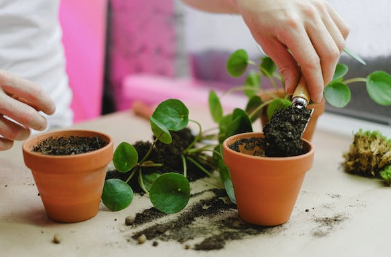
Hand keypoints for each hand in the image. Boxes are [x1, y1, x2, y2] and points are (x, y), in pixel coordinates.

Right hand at [0, 70, 54, 149]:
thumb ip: (18, 90)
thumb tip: (42, 108)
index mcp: (0, 77)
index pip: (35, 92)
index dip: (48, 104)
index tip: (50, 110)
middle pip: (29, 116)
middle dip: (40, 123)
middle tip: (41, 124)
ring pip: (17, 133)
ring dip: (24, 134)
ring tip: (23, 131)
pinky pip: (1, 144)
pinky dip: (7, 144)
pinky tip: (7, 140)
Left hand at [232, 0, 348, 102]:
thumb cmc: (259, 16)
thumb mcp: (266, 42)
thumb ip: (284, 65)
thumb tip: (294, 88)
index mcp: (291, 26)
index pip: (311, 63)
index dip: (315, 84)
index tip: (314, 97)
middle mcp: (310, 16)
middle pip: (330, 55)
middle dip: (326, 77)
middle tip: (316, 89)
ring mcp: (321, 8)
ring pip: (339, 43)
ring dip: (332, 63)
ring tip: (318, 73)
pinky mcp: (326, 5)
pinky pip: (341, 29)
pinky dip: (337, 45)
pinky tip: (324, 53)